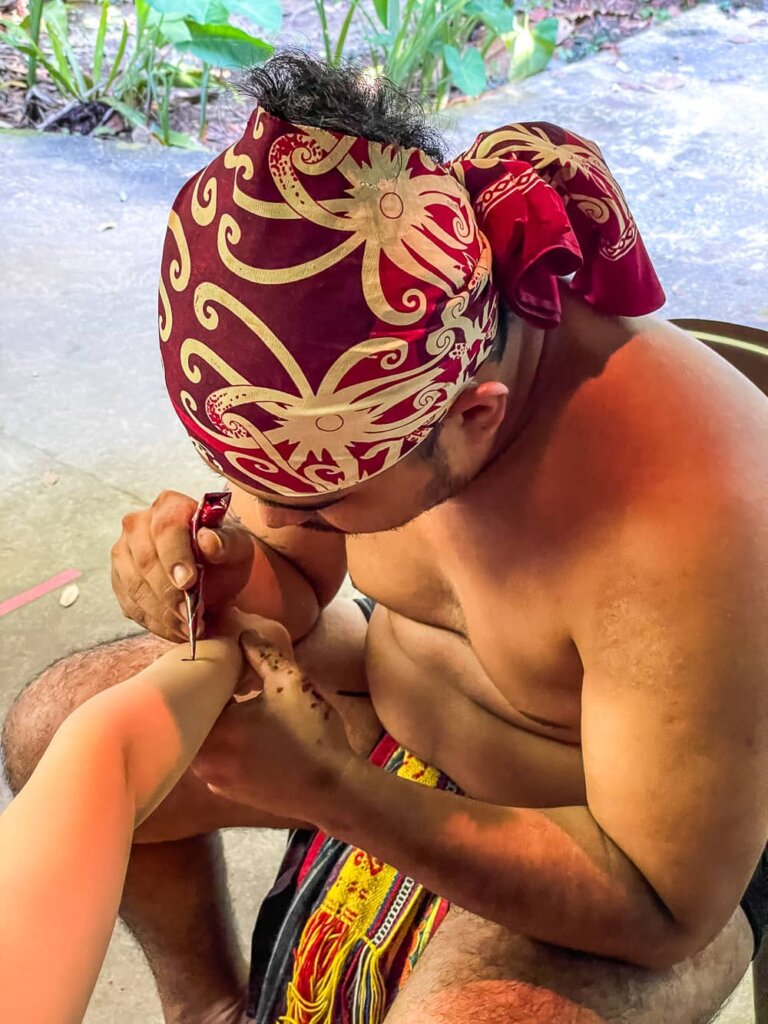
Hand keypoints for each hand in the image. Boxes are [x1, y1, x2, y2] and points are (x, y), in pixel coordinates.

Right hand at [111, 489, 255, 640]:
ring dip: (162, 613)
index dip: (175, 557)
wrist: (214, 572)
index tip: (189, 583)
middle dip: (170, 593)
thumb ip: (226, 542)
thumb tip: (208, 541)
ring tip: (189, 628)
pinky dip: (154, 622)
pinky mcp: (119, 580)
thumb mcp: (237, 547)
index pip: (166, 529)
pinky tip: (176, 630)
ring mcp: (123, 552)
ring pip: (135, 586)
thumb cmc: (225, 553)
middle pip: (146, 560)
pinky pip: (130, 605)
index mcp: (169, 506)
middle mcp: (138, 524)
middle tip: (192, 615)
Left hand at [191, 631, 356, 822]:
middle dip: (209, 698)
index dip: (209, 674)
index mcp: (218, 728)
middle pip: (192, 717)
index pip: (194, 692)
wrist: (332, 790)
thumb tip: (243, 635)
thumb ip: (262, 653)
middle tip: (231, 684)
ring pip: (200, 739)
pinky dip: (221, 745)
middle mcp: (205, 758)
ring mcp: (213, 778)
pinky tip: (248, 736)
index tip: (224, 666)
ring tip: (239, 707)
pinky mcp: (224, 791)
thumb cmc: (313, 734)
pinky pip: (211, 759)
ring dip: (214, 722)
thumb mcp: (292, 682)